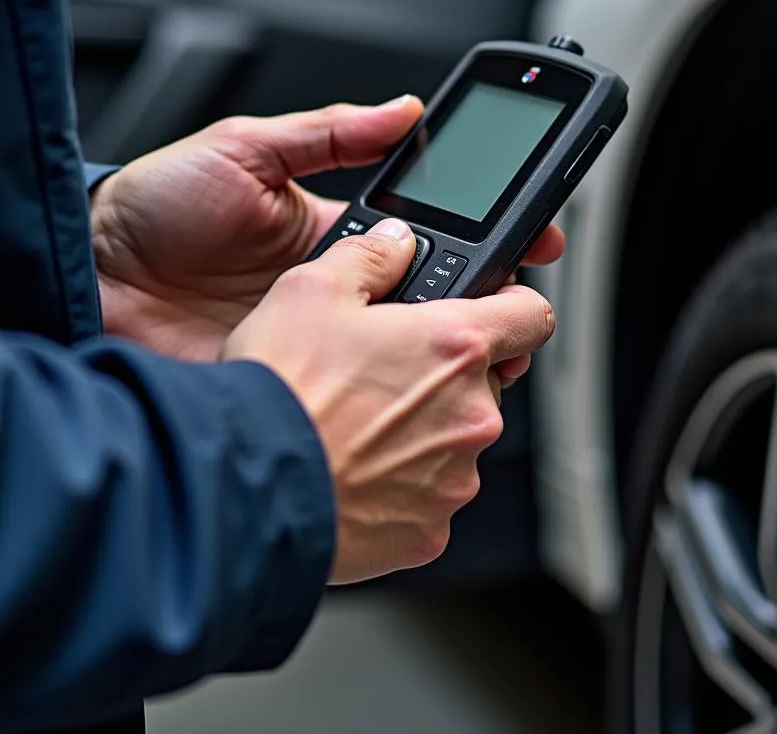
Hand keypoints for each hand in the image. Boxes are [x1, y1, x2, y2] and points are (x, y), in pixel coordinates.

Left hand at [91, 98, 563, 362]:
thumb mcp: (247, 147)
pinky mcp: (288, 381)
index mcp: (335, 233)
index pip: (432, 237)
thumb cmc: (159, 202)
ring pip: (401, 357)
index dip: (487, 238)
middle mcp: (336, 292)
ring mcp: (316, 342)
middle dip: (481, 304)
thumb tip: (404, 111)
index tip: (536, 238)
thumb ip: (328, 131)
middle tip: (518, 306)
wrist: (90, 271)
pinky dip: (384, 400)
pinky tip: (412, 398)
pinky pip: (347, 396)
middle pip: (429, 303)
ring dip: (442, 353)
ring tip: (483, 351)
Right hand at [224, 218, 556, 583]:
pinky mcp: (430, 533)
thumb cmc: (279, 390)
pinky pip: (428, 497)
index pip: (532, 315)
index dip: (512, 307)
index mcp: (454, 346)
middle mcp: (471, 415)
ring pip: (454, 441)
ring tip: (354, 426)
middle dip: (443, 376)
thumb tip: (395, 242)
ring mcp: (454, 479)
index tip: (492, 311)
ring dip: (421, 431)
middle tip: (381, 374)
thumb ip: (370, 256)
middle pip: (485, 382)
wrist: (243, 489)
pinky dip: (400, 485)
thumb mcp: (311, 288)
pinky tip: (351, 470)